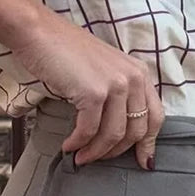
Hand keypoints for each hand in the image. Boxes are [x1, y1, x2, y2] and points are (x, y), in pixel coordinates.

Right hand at [12, 12, 164, 168]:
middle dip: (117, 152)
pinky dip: (78, 143)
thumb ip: (117, 93)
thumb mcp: (103, 69)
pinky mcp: (93, 93)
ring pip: (114, 135)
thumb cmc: (65, 51)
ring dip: (96, 152)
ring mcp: (114, 85)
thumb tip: (118, 130)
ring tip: (82, 157)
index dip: (149, 143)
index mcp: (138, 72)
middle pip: (136, 130)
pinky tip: (69, 146)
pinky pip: (89, 130)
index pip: (155, 116)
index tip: (144, 162)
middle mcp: (132, 77)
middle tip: (99, 159)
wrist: (39, 33)